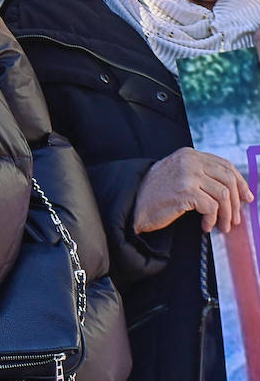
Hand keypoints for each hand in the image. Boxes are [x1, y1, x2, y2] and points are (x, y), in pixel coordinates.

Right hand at [134, 147, 253, 233]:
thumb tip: (233, 188)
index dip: (240, 183)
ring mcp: (187, 175)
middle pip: (228, 179)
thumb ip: (200, 174)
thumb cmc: (155, 193)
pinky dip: (212, 219)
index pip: (225, 165)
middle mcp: (189, 161)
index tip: (246, 198)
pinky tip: (206, 226)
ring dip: (226, 214)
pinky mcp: (185, 191)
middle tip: (234, 218)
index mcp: (189, 154)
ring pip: (223, 194)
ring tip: (222, 225)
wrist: (132, 205)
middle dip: (236, 202)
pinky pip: (211, 207)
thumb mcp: (178, 174)